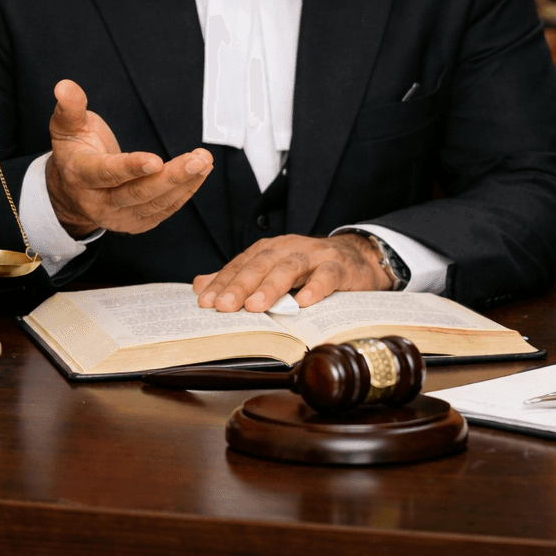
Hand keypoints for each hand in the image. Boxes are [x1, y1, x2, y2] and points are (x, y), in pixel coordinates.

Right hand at [45, 79, 212, 237]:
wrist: (72, 191)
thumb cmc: (75, 152)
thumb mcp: (67, 127)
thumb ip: (70, 107)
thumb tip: (64, 86)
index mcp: (80, 176)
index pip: (106, 173)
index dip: (131, 168)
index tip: (156, 160)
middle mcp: (98, 202)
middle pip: (138, 193)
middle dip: (171, 176)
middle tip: (198, 159)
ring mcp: (118, 216)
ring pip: (155, 203)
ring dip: (184, 183)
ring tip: (204, 162)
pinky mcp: (136, 223)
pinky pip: (164, 210)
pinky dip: (185, 192)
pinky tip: (200, 173)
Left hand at [193, 233, 392, 312]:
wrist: (357, 257)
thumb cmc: (309, 267)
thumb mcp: (272, 270)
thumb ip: (237, 277)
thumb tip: (198, 285)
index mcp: (270, 250)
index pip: (241, 265)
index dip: (222, 283)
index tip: (205, 303)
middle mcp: (290, 248)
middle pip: (262, 264)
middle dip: (241, 285)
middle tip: (224, 307)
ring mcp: (316, 256)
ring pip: (291, 267)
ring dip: (272, 286)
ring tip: (256, 306)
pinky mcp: (340, 267)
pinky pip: (327, 275)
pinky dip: (316, 287)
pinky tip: (304, 302)